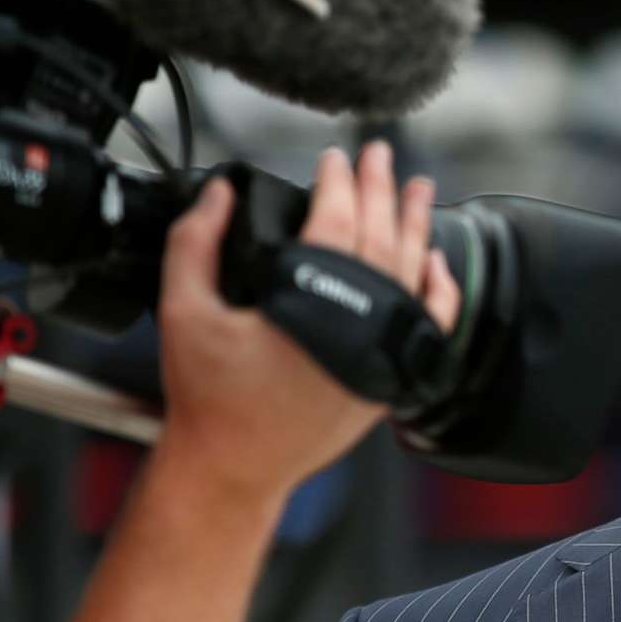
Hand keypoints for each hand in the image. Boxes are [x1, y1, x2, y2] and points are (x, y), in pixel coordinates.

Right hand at [154, 140, 460, 505]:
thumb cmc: (207, 396)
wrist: (233, 467)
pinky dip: (438, 290)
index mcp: (308, 303)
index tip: (335, 156)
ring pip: (412, 274)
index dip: (337, 181)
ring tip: (418, 189)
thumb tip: (220, 192)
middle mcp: (356, 326)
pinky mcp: (390, 380)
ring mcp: (380, 355)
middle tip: (381, 154)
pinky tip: (435, 261)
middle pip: (381, 238)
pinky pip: (430, 326)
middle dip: (382, 189)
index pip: (335, 221)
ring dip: (416, 226)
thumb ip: (196, 243)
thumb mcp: (182, 309)